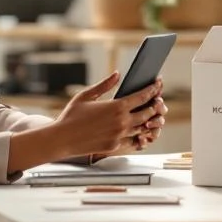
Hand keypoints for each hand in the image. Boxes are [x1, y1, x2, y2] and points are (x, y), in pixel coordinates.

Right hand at [50, 72, 164, 158]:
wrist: (63, 138)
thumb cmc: (71, 116)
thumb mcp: (86, 95)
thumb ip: (104, 85)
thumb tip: (117, 74)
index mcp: (116, 106)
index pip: (142, 96)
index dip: (153, 89)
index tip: (158, 84)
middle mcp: (122, 122)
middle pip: (148, 113)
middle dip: (156, 106)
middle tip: (159, 101)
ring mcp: (120, 135)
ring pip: (144, 128)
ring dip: (151, 122)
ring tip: (154, 117)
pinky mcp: (116, 146)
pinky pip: (135, 141)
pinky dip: (141, 136)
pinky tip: (142, 132)